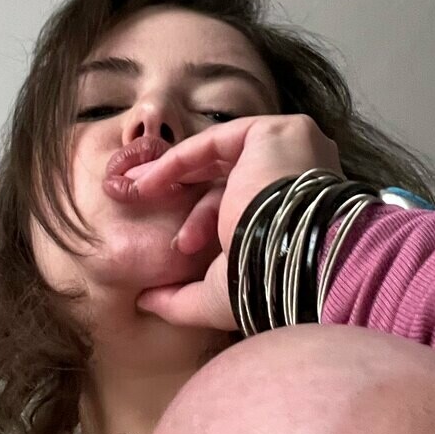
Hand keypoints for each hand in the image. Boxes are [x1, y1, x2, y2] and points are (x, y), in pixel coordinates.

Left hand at [127, 114, 343, 330]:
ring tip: (135, 194)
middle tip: (140, 205)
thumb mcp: (220, 295)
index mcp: (298, 214)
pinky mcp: (273, 132)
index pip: (245, 208)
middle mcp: (298, 179)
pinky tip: (148, 182)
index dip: (203, 224)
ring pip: (220, 158)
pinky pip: (215, 142)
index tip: (172, 247)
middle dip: (181, 195)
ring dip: (172, 176)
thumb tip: (145, 301)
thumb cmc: (266, 282)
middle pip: (229, 180)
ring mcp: (291, 150)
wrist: (288, 256)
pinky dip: (178, 161)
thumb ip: (182, 299)